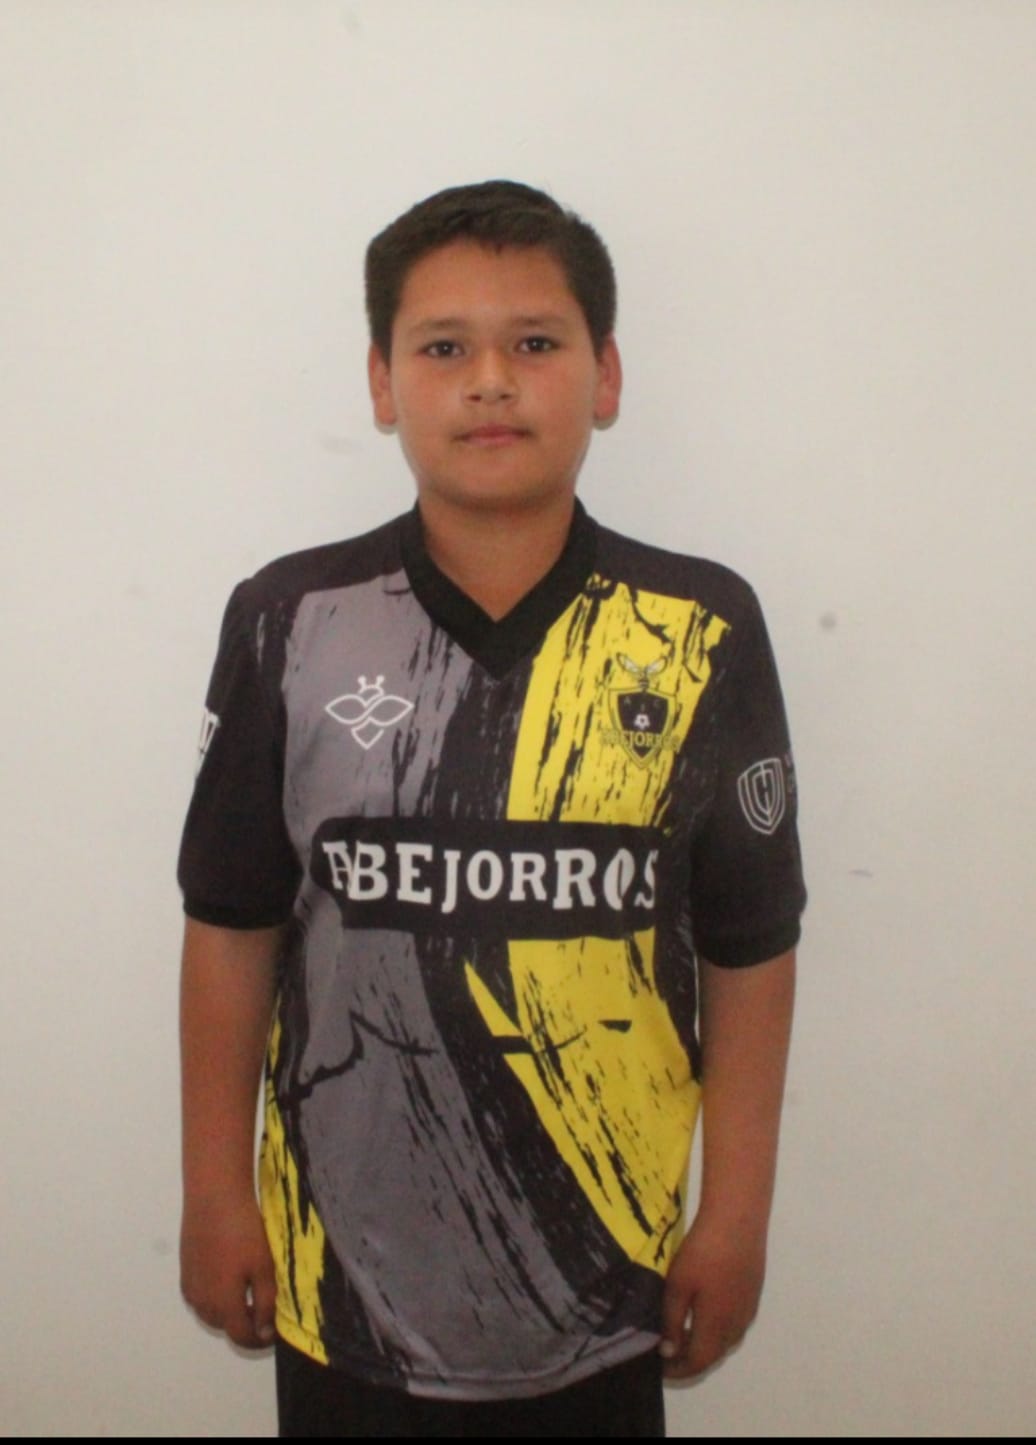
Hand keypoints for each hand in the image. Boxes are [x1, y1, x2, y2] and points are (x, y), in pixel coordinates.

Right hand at [180, 1191, 276, 1348]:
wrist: (215, 1197)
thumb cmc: (244, 1231)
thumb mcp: (264, 1268)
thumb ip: (266, 1303)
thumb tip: (265, 1332)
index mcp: (223, 1304)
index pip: (241, 1336)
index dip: (259, 1340)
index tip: (273, 1332)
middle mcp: (201, 1302)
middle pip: (226, 1326)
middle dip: (245, 1324)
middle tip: (265, 1308)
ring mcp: (190, 1286)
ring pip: (211, 1312)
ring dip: (229, 1311)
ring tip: (250, 1293)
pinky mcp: (186, 1271)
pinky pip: (201, 1296)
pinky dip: (216, 1296)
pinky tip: (229, 1277)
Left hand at [658, 1213, 766, 1380]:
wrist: (738, 1220)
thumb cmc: (703, 1252)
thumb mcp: (678, 1286)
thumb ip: (672, 1321)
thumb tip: (669, 1351)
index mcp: (717, 1327)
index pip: (698, 1363)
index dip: (678, 1371)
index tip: (659, 1368)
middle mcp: (737, 1325)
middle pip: (714, 1356)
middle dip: (690, 1360)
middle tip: (667, 1353)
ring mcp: (748, 1309)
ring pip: (725, 1341)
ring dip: (704, 1345)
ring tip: (681, 1335)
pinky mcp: (752, 1293)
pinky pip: (734, 1325)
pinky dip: (716, 1330)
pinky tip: (703, 1313)